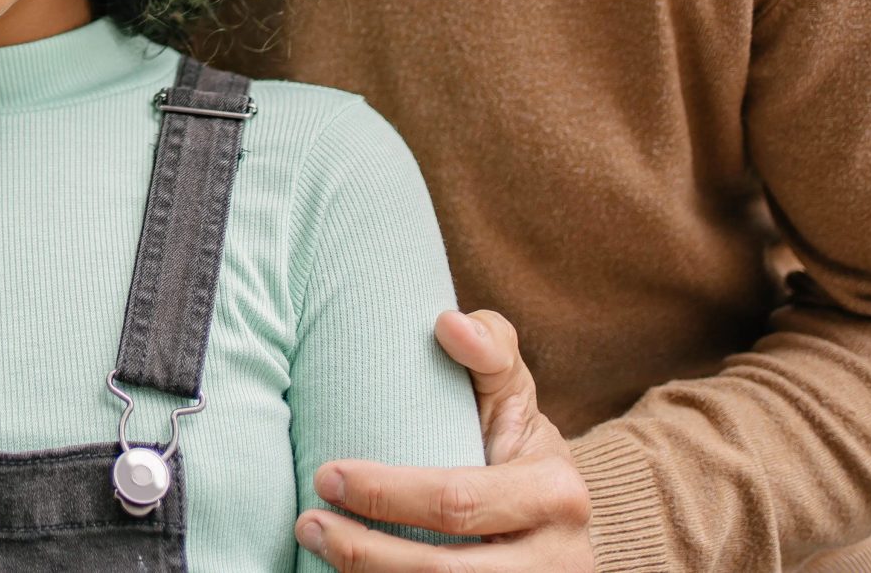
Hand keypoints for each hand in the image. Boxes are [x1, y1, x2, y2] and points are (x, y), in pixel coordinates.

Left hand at [295, 309, 591, 570]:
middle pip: (445, 571)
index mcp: (554, 493)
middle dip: (366, 550)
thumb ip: (490, 349)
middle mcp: (556, 558)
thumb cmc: (516, 444)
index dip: (385, 494)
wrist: (562, 519)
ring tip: (318, 545)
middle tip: (309, 521)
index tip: (326, 475)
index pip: (456, 502)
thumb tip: (447, 323)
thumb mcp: (514, 394)